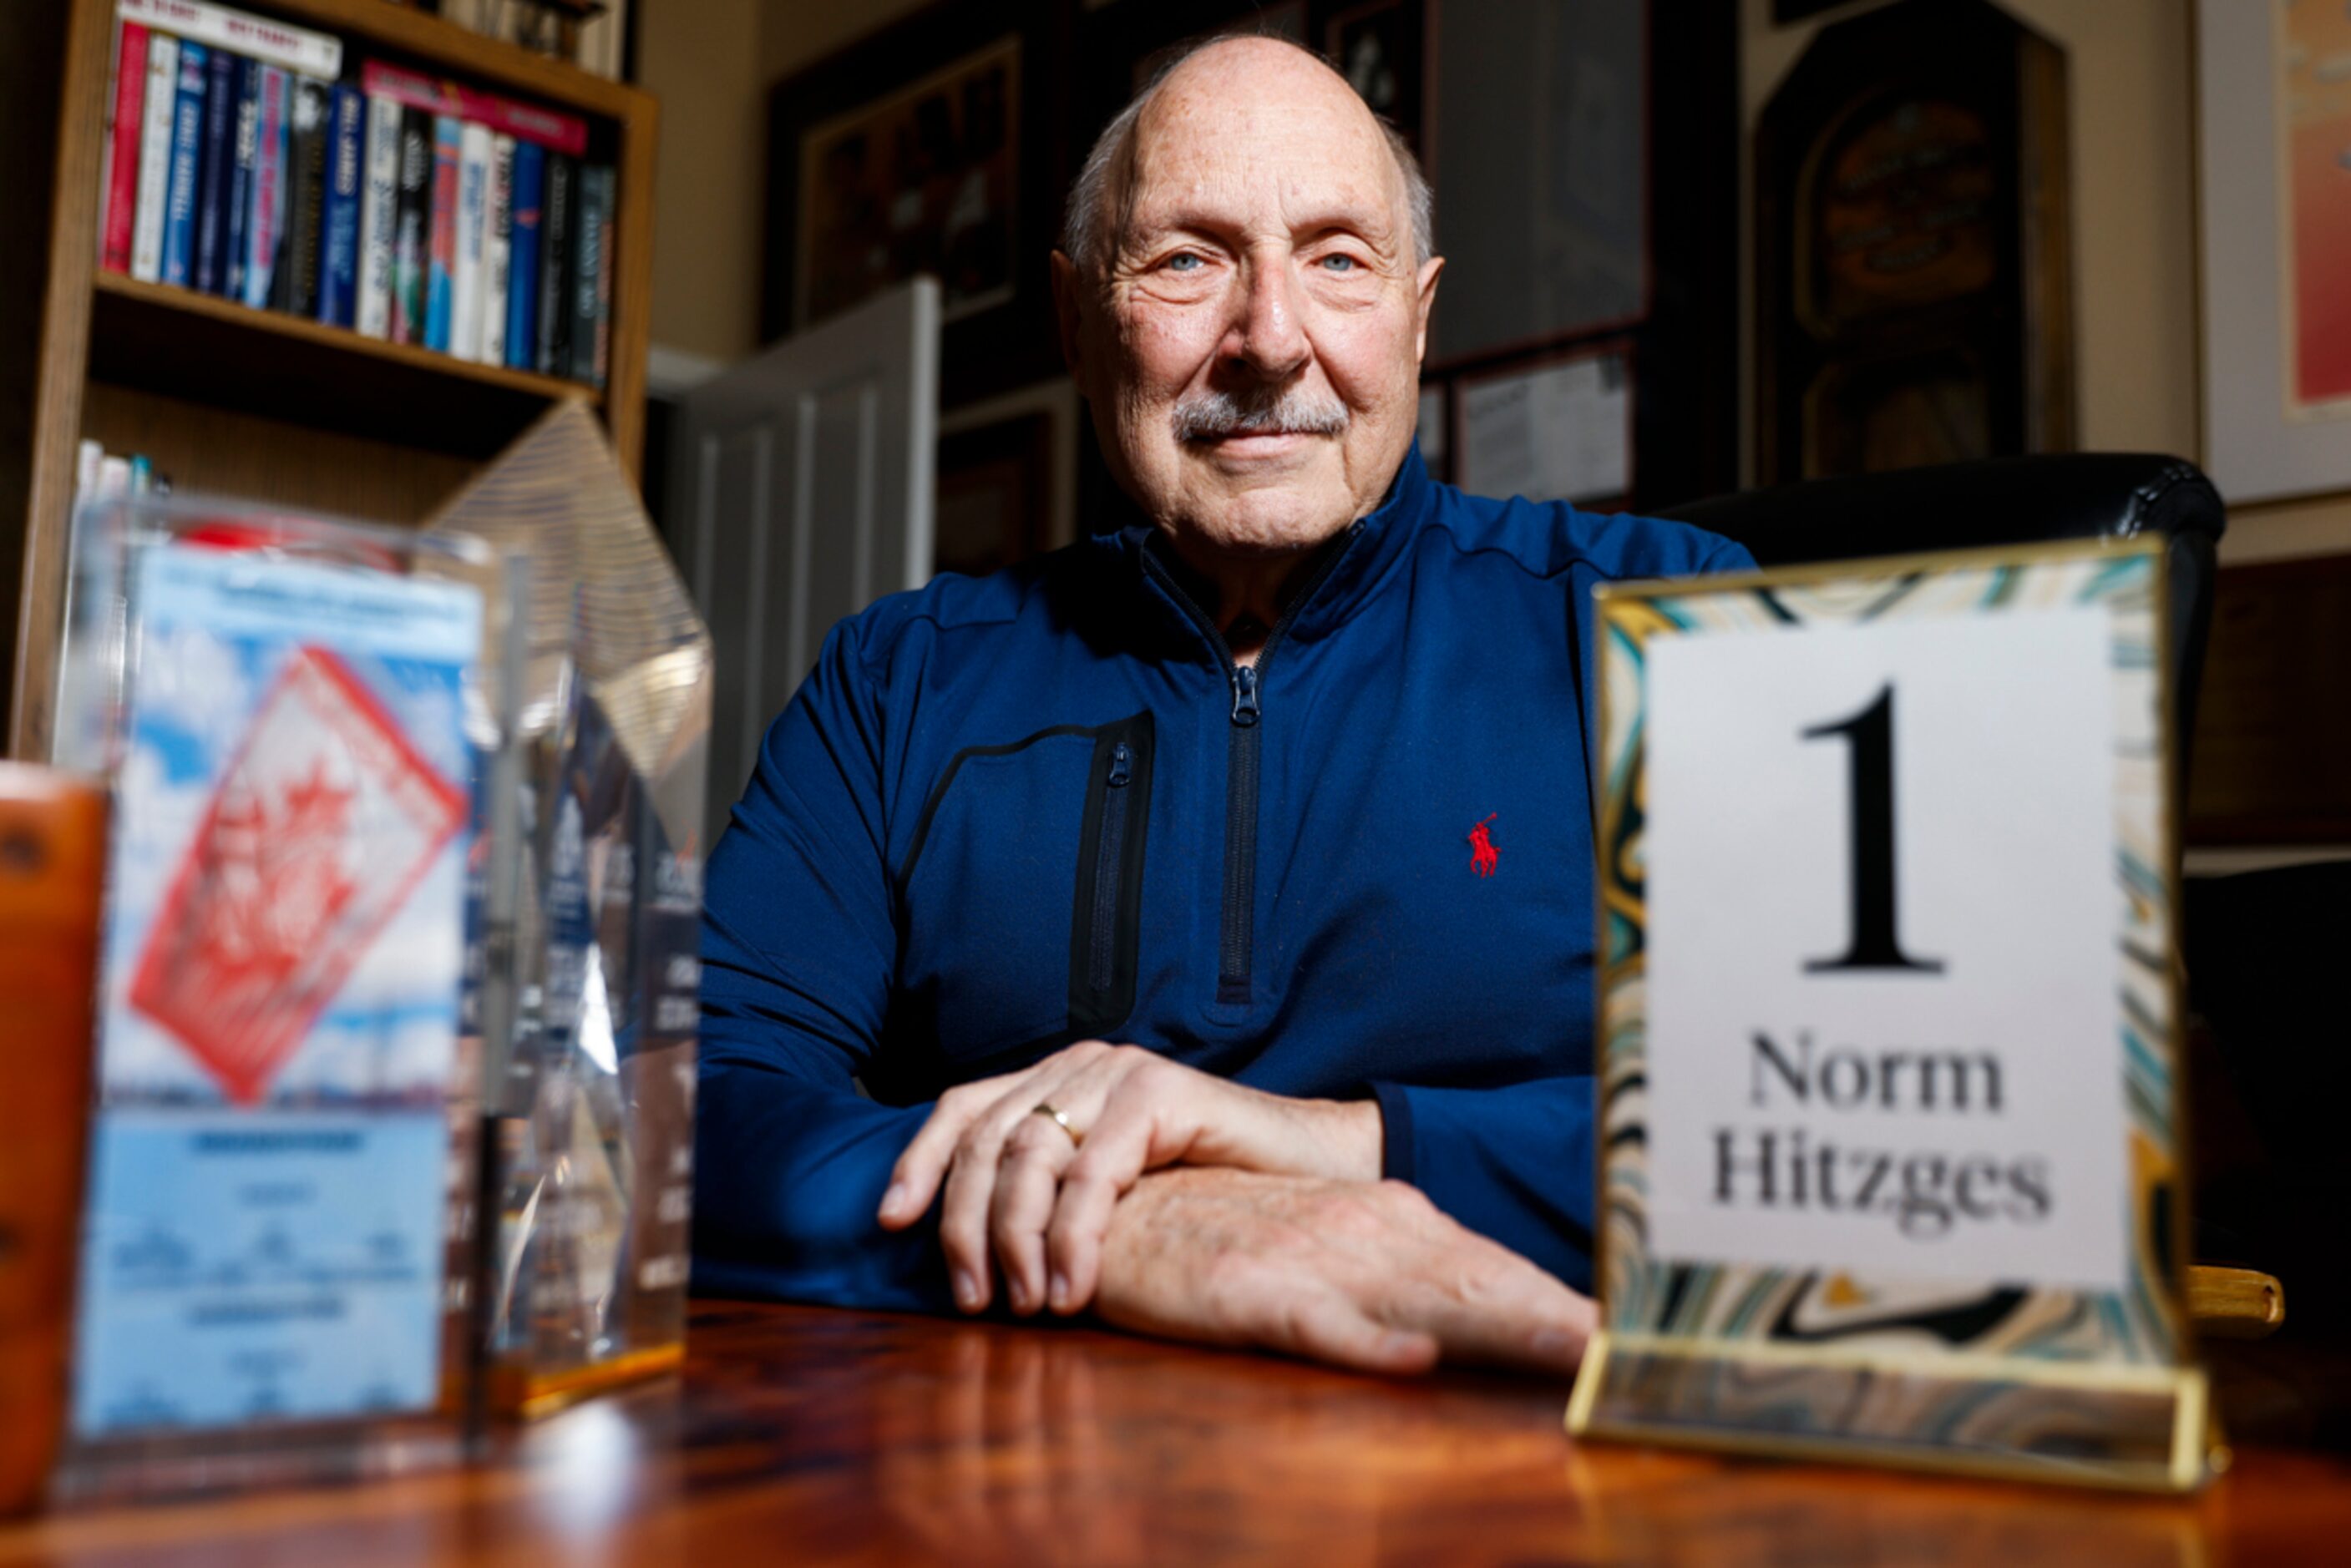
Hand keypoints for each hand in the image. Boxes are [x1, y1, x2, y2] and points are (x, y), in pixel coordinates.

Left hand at [876, 1041, 1381, 1317]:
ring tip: (1026, 1307)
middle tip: (973, 1300)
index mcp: (1057, 1078)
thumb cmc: (1208, 1193)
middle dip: (964, 1225)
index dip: (919, 1162)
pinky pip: (1092, 1174)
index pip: (962, 1107)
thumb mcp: (1111, 1192)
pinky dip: (1073, 1239)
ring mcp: (1119, 1072)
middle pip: (986, 1139)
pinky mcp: (1160, 1094)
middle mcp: (1080, 1063)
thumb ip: (1051, 1196)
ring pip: (1029, 1156)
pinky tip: (1073, 1289)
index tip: (890, 1224)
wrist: (1314, 1172)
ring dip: (1014, 1241)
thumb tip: (970, 1253)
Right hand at [1094, 1167, 1594, 1375]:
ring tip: (1577, 1352)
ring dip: (1505, 1325)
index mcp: (1393, 1222)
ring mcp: (1315, 1260)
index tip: (1637, 1344)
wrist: (1120, 1209)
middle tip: (1633, 1353)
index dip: (1566, 1307)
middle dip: (1562, 1320)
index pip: (1498, 1269)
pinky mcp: (1252, 1291)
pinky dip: (1369, 1343)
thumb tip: (1471, 1328)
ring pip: (1429, 1299)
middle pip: (1487, 1284)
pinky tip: (1417, 1362)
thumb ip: (1397, 1286)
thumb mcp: (1327, 1257)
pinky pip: (1320, 1324)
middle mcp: (1369, 1232)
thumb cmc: (1228, 1239)